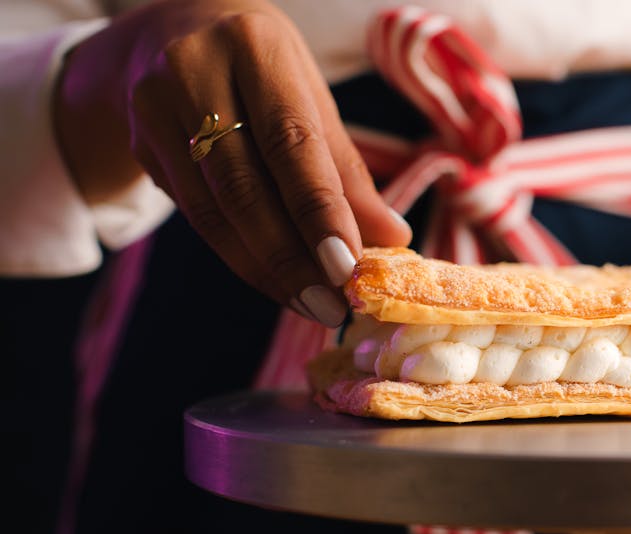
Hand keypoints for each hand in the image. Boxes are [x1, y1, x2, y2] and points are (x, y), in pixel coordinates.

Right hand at [53, 0, 411, 325]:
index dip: (320, 211)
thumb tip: (391, 239)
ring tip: (312, 305)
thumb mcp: (310, 99)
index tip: (349, 268)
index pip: (290, 142)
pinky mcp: (139, 143)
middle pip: (245, 186)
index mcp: (254, 47)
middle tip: (333, 306)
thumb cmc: (262, 70)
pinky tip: (275, 280)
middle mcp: (195, 71)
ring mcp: (156, 107)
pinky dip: (240, 255)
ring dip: (267, 269)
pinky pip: (195, 215)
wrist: (171, 29)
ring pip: (214, 211)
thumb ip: (346, 170)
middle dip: (292, 258)